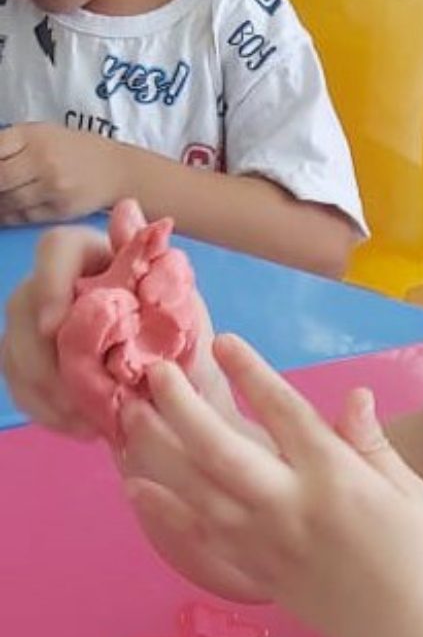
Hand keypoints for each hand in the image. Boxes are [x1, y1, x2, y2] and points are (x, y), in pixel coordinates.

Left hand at [0, 122, 123, 222]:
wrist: (119, 171)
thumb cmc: (75, 150)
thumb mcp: (42, 133)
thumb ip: (10, 144)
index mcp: (34, 136)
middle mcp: (43, 161)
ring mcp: (53, 188)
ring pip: (8, 200)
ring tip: (0, 198)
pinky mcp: (60, 210)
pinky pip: (23, 216)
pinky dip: (8, 216)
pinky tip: (5, 211)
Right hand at [0, 199, 223, 435]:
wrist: (191, 394)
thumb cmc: (190, 344)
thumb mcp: (184, 308)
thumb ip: (156, 265)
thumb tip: (129, 208)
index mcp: (100, 259)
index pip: (58, 248)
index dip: (49, 281)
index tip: (56, 326)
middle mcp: (62, 284)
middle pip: (24, 303)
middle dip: (43, 355)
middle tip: (76, 395)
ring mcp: (43, 322)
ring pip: (14, 346)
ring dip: (44, 387)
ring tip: (85, 420)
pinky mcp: (36, 361)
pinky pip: (19, 381)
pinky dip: (43, 407)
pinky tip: (76, 428)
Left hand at [120, 334, 422, 636]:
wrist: (399, 631)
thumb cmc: (415, 553)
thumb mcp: (411, 490)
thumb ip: (374, 444)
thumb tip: (355, 395)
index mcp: (335, 476)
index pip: (285, 412)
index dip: (253, 374)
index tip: (224, 344)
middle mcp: (289, 503)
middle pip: (222, 447)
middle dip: (185, 406)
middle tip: (158, 373)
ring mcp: (263, 539)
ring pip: (196, 488)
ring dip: (160, 451)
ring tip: (133, 418)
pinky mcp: (250, 568)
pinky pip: (196, 536)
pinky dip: (164, 512)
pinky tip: (136, 489)